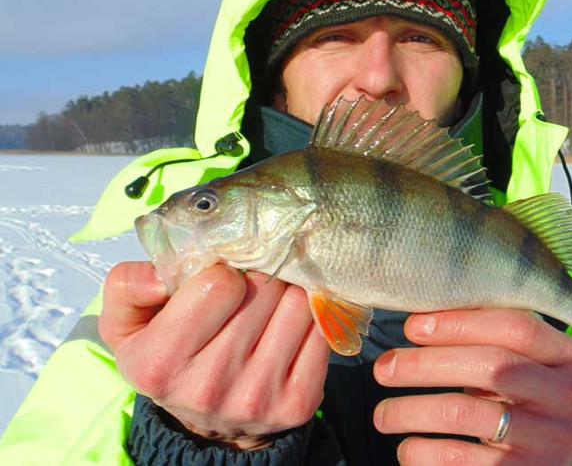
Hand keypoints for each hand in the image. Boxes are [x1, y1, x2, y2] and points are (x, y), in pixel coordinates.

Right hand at [99, 262, 329, 449]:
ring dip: (287, 292)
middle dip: (258, 276)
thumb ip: (127, 286)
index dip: (223, 271)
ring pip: (298, 303)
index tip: (220, 280)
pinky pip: (322, 330)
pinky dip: (310, 317)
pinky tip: (288, 325)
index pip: (217, 285)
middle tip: (249, 288)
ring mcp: (258, 398)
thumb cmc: (170, 356)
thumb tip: (162, 276)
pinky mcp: (299, 403)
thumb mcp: (128, 324)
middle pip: (263, 288)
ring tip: (269, 305)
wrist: (212, 422)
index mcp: (160, 364)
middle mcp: (209, 387)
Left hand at [372, 309, 571, 464]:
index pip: (518, 327)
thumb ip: (492, 341)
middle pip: (492, 366)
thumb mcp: (527, 370)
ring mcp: (552, 442)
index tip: (413, 326)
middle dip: (428, 363)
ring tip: (383, 414)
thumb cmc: (527, 405)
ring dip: (412, 410)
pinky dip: (423, 451)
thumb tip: (421, 320)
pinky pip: (461, 459)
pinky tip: (406, 447)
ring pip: (467, 413)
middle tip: (384, 368)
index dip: (460, 323)